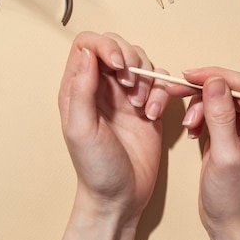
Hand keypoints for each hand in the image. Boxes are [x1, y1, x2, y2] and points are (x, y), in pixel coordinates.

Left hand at [55, 32, 169, 239]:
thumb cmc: (95, 167)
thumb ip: (81, 89)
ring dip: (146, 77)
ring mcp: (125, 95)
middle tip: (131, 85)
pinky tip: (152, 114)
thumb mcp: (82, 128)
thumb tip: (87, 52)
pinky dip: (162, 92)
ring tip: (141, 105)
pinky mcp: (147, 105)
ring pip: (141, 61)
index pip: (88, 44)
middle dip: (130, 58)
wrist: (121, 196)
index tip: (118, 64)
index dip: (105, 45)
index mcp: (78, 87)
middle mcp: (101, 86)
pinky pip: (159, 82)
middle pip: (117, 46)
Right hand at [167, 68, 239, 239]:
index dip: (215, 77)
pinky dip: (201, 116)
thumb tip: (214, 81)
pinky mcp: (238, 134)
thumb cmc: (233, 198)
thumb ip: (220, 116)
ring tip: (188, 125)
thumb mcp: (224, 155)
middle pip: (232, 90)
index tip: (188, 76)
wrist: (231, 224)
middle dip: (203, 91)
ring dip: (200, 106)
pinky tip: (193, 130)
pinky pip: (218, 112)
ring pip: (222, 99)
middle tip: (176, 89)